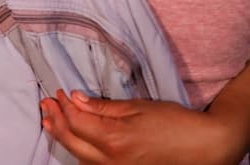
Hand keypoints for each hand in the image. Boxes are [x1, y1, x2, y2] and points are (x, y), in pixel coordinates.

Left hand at [41, 91, 238, 164]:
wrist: (203, 148)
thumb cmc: (174, 123)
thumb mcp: (138, 107)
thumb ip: (104, 107)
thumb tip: (76, 98)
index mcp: (114, 140)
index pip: (76, 122)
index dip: (64, 105)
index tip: (59, 91)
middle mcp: (111, 161)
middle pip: (71, 141)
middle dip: (55, 121)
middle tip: (47, 104)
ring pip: (78, 156)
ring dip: (62, 137)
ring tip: (51, 120)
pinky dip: (78, 150)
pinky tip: (73, 140)